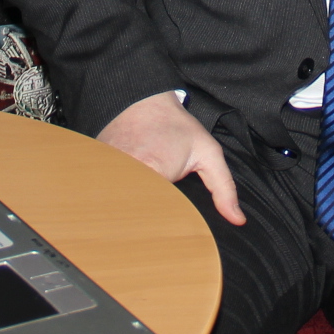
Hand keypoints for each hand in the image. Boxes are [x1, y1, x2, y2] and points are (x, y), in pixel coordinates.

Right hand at [99, 92, 243, 225]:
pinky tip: (121, 202)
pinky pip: (104, 193)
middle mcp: (125, 173)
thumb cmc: (175, 126)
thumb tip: (237, 219)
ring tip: (136, 219)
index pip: (155, 217)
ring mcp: (107, 170)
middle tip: (155, 230)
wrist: (140, 99)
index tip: (168, 234)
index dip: (161, 229)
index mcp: (153, 172)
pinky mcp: (96, 168)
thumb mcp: (208, 152)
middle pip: (133, 215)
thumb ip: (224, 188)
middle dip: (144, 225)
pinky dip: (113, 199)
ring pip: (116, 206)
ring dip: (128, 212)